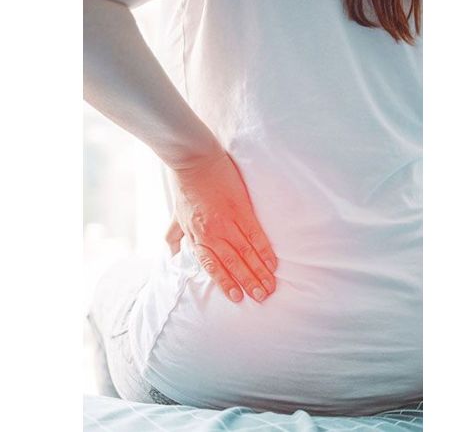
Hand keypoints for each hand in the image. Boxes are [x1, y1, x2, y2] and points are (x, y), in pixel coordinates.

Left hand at [169, 151, 277, 302]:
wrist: (194, 160)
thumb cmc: (185, 187)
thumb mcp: (176, 215)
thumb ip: (175, 237)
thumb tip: (172, 255)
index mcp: (196, 236)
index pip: (212, 266)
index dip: (225, 283)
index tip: (238, 297)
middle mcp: (211, 234)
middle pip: (232, 263)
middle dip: (248, 282)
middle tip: (262, 297)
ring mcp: (227, 222)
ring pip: (245, 253)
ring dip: (259, 272)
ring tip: (270, 286)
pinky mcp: (241, 209)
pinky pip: (255, 234)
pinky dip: (264, 250)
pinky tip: (272, 262)